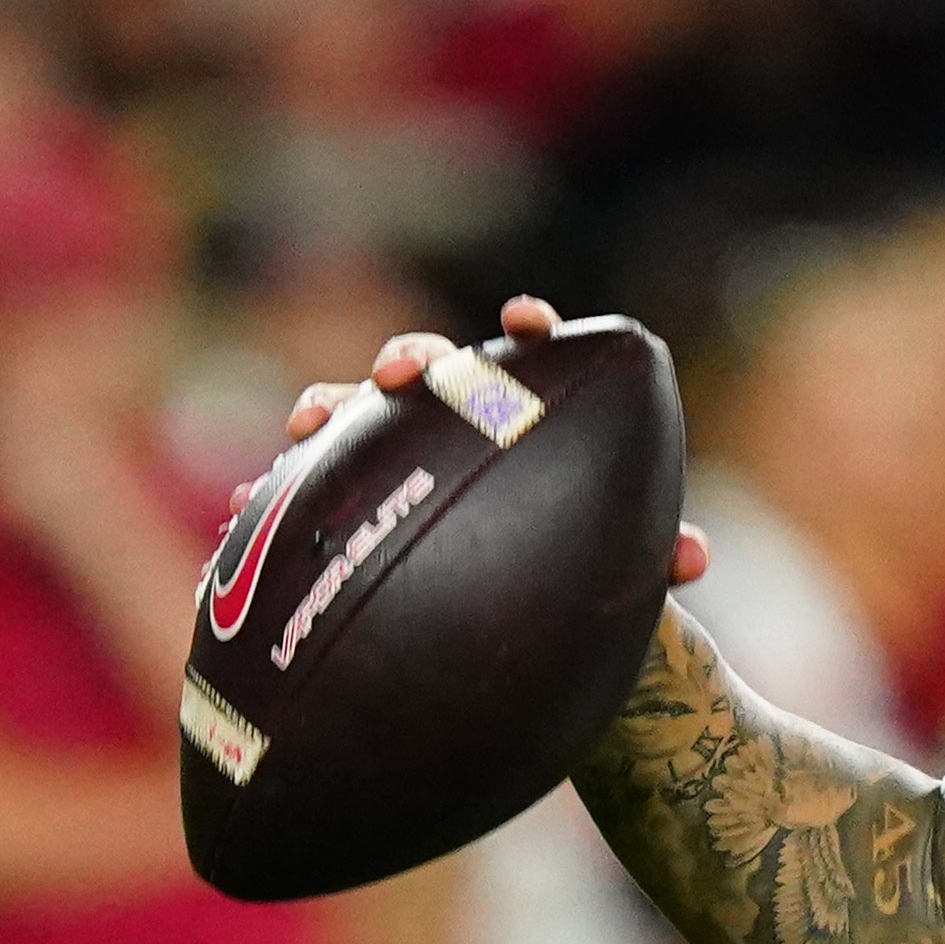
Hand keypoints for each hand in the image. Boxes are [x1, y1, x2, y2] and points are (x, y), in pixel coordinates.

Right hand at [293, 292, 706, 586]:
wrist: (508, 622)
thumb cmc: (569, 569)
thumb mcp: (613, 568)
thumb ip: (651, 556)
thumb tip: (694, 556)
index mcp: (526, 414)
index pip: (532, 354)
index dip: (529, 328)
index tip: (526, 321)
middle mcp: (456, 415)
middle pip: (433, 366)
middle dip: (415, 358)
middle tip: (402, 374)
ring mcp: (396, 445)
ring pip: (359, 407)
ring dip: (334, 402)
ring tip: (311, 420)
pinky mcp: (347, 488)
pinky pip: (308, 480)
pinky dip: (280, 484)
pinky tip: (251, 503)